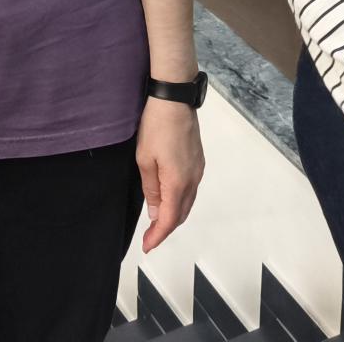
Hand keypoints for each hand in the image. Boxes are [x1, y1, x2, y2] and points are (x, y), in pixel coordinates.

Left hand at [135, 96, 204, 251]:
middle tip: (150, 238)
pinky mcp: (198, 160)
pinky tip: (170, 199)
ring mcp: (198, 169)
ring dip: (174, 215)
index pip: (169, 219)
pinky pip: (191, 189)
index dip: (157, 236)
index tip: (147, 245)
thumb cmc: (157, 126)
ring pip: (188, 202)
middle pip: (181, 214)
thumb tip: (155, 213)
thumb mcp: (145, 159)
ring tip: (157, 222)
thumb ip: (151, 189)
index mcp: (178, 182)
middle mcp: (192, 179)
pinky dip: (180, 201)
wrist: (174, 98)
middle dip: (165, 229)